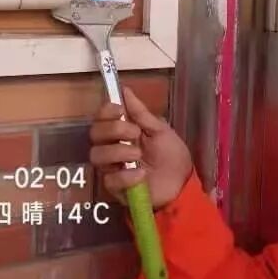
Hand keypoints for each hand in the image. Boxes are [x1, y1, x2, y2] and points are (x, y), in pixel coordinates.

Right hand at [90, 88, 192, 208]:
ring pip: (97, 155)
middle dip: (113, 129)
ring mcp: (112, 168)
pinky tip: (141, 174)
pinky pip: (110, 180)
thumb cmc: (171, 155)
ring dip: (118, 151)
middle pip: (95, 134)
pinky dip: (125, 175)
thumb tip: (125, 90)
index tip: (119, 109)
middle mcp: (112, 147)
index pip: (101, 118)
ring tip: (138, 154)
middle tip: (135, 133)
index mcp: (121, 132)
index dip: (105, 111)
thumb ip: (141, 113)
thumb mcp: (160, 130)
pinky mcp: (115, 188)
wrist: (183, 183)